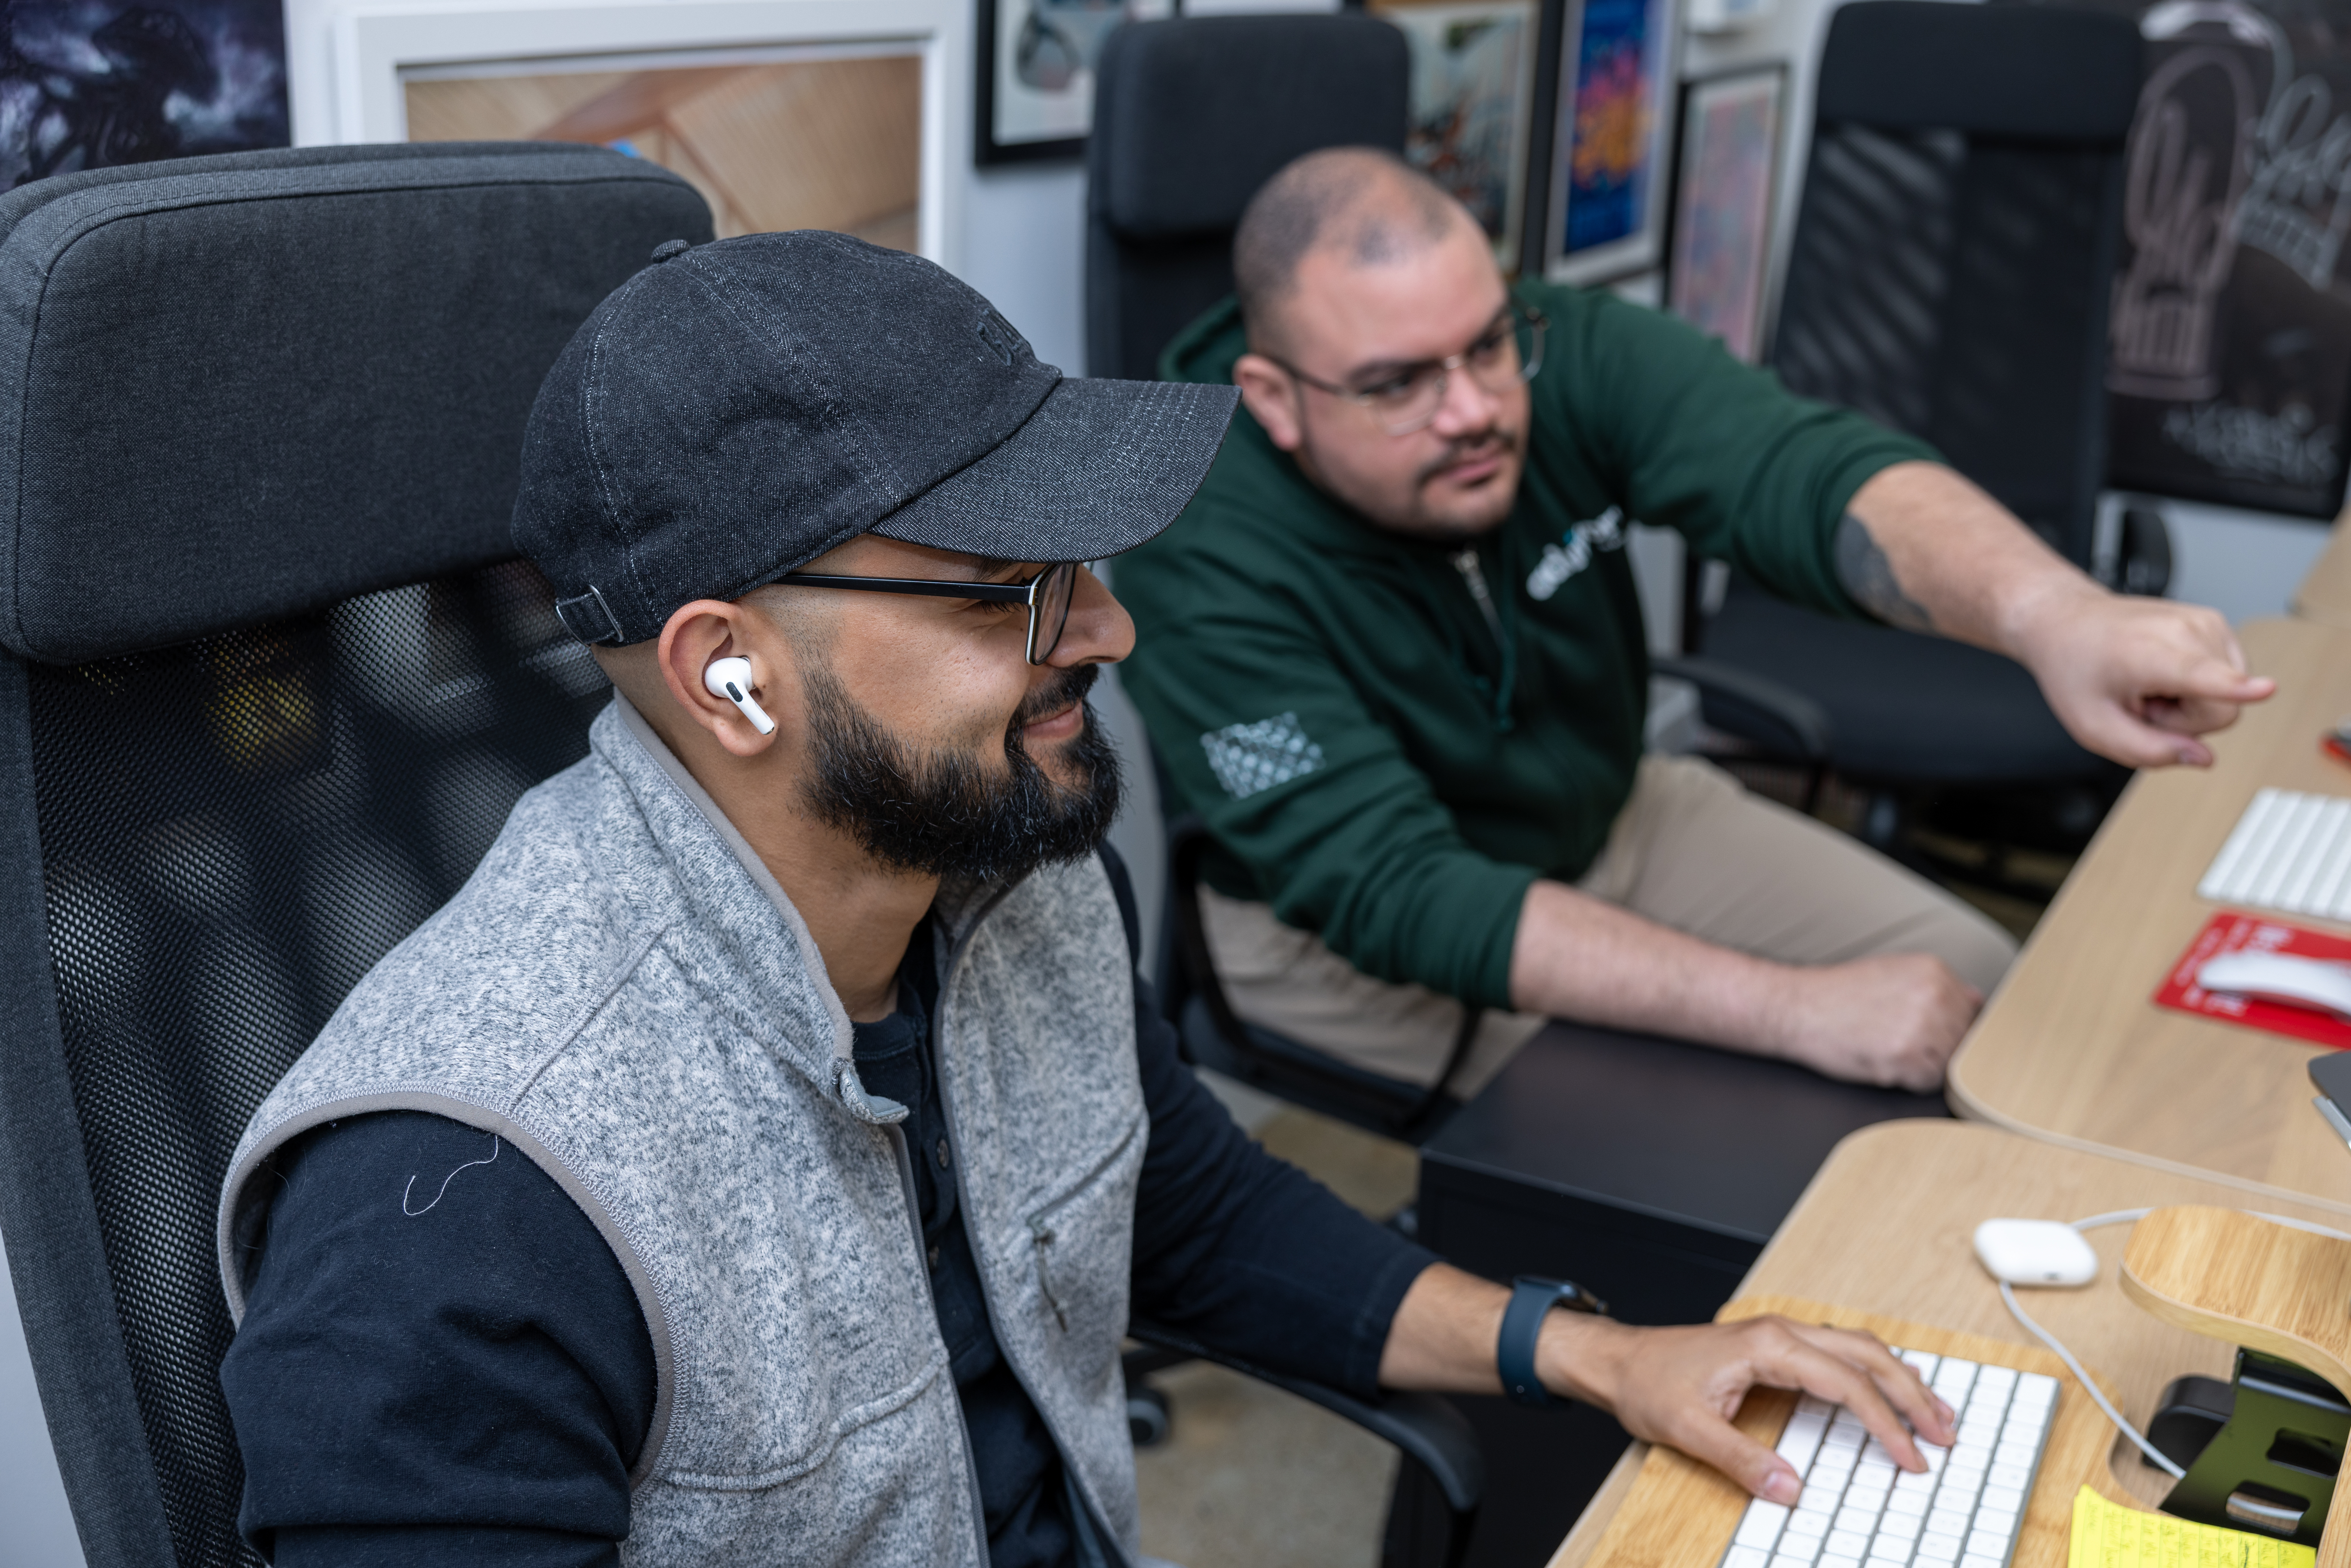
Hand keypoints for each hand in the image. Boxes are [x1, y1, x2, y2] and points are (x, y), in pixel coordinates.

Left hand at [1543, 1314, 1955, 1503]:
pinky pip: (1838, 1351)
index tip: (1911, 1458)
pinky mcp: (1775, 1344)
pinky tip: (1891, 1387)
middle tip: (1946, 1434)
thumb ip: (1741, 1460)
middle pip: (1866, 1356)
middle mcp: (1781, 1331)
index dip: (1885, 1423)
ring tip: (1936, 1413)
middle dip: (1911, 1394)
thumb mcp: (1688, 1429)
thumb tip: (1790, 1491)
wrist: (1619, 1359)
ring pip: (1858, 1348)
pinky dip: (1873, 1369)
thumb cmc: (1649, 1384)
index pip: (1846, 1384)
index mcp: (1768, 1345)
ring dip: (1899, 1378)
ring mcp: (1780, 1334)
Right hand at [1765, 954, 1981, 1090]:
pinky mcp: (1905, 1056)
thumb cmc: (1840, 994)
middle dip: (1936, 1049)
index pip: (1971, 1012)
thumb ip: (1937, 986)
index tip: (1922, 1032)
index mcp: (1935, 971)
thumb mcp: (1893, 971)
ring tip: (1888, 1050)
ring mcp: (1922, 1026)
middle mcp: (1934, 995)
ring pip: (1949, 1063)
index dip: (1948, 1029)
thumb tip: (1978, 1003)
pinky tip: (1881, 1061)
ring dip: (1923, 1066)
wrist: (1797, 1008)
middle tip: (1897, 1042)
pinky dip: (1908, 1080)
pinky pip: (1928, 1082)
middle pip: (1963, 1040)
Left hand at [2008, 584, 2274, 767]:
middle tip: (2142, 701)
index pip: (2206, 677)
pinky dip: (2196, 682)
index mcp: (2151, 655)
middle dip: (2183, 720)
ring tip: (2149, 683)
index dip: (2238, 690)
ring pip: (2227, 695)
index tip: (2267, 690)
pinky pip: (2227, 677)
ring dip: (2187, 701)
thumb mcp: (2094, 727)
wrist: (2067, 622)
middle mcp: (2187, 630)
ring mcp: (2205, 622)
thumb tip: (2203, 758)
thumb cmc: (2076, 669)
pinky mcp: (2214, 622)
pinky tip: (2162, 672)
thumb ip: (2148, 751)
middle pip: (2221, 712)